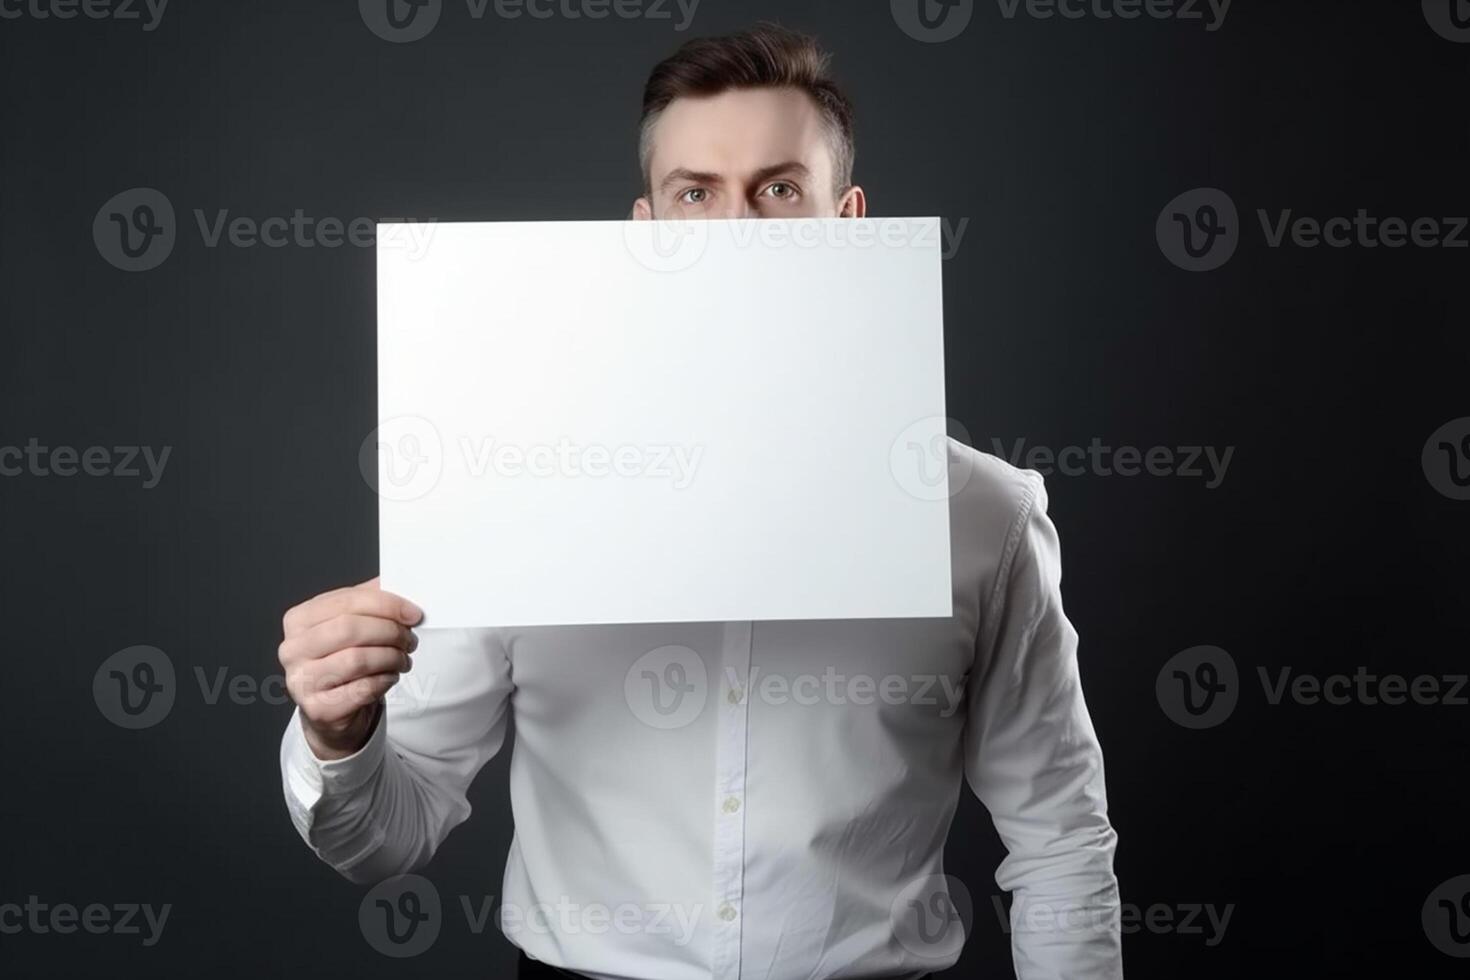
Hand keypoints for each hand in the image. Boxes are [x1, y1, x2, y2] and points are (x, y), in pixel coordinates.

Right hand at [278, 577, 423, 759]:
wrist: (330, 707)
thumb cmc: (342, 660)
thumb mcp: (351, 624)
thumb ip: (369, 601)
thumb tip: (399, 582)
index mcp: (299, 619)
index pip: (346, 601)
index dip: (386, 605)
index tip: (413, 613)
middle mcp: (293, 648)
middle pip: (350, 629)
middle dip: (390, 632)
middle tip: (409, 639)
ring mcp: (301, 680)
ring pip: (357, 659)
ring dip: (391, 658)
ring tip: (402, 659)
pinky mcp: (317, 708)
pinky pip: (361, 689)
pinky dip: (384, 680)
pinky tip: (389, 677)